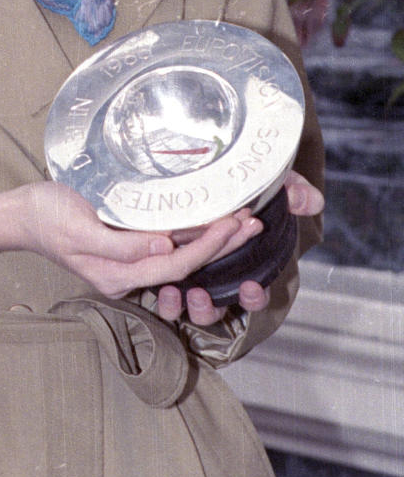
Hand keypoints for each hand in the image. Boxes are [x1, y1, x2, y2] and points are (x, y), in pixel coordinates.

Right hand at [0, 180, 258, 299]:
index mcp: (118, 274)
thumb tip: (165, 247)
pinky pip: (166, 246)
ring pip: (179, 255)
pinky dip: (191, 232)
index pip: (175, 263)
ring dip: (212, 238)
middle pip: (184, 263)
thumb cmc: (45, 215)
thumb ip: (121, 243)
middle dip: (221, 244)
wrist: (19, 215)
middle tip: (252, 220)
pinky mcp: (125, 248)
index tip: (233, 222)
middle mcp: (127, 275)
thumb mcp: (79, 226)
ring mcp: (127, 264)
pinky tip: (207, 218)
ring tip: (241, 219)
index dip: (208, 245)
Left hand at [155, 169, 324, 325]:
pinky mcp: (167, 269)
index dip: (254, 297)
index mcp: (244, 262)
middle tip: (201, 293)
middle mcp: (218, 275)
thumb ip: (290, 191)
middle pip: (218, 305)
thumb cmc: (239, 180)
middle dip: (211, 306)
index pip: (254, 294)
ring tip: (183, 293)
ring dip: (188, 307)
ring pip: (193, 309)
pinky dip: (167, 301)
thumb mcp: (266, 182)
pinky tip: (164, 288)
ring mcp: (192, 275)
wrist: (200, 167)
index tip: (250, 286)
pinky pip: (168, 299)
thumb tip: (311, 201)